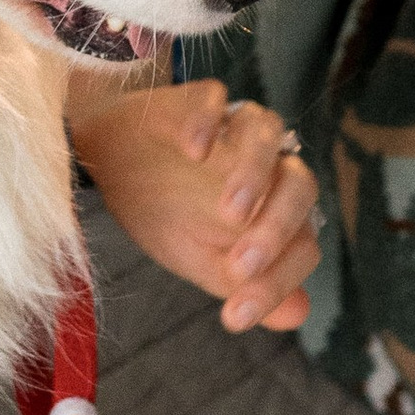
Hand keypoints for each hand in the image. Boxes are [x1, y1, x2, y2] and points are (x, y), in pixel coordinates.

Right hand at [67, 76, 317, 332]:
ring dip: (255, 173)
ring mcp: (234, 128)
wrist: (112, 162)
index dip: (278, 281)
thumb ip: (246, 285)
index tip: (233, 314)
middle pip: (300, 185)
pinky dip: (210, 121)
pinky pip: (215, 98)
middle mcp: (267, 166)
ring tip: (231, 212)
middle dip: (278, 228)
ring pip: (267, 132)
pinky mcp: (197, 99)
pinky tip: (193, 150)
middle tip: (240, 266)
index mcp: (276, 210)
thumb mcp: (200, 261)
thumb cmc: (165, 213)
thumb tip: (296, 315)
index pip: (303, 244)